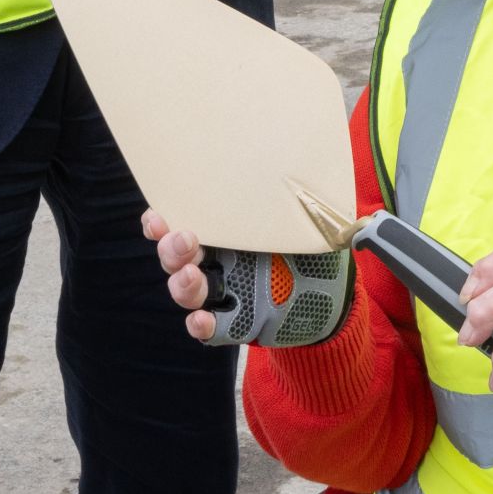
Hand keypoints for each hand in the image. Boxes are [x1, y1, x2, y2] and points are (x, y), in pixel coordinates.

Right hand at [144, 208, 350, 348]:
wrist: (335, 298)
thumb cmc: (315, 250)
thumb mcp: (306, 220)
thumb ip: (298, 200)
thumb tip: (303, 165)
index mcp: (227, 231)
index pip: (183, 222)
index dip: (161, 222)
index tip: (157, 216)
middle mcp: (218, 261)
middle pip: (177, 256)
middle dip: (172, 249)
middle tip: (184, 240)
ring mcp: (225, 293)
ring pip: (188, 291)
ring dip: (182, 284)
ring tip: (191, 275)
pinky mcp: (237, 323)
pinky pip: (211, 328)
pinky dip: (202, 325)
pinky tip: (201, 320)